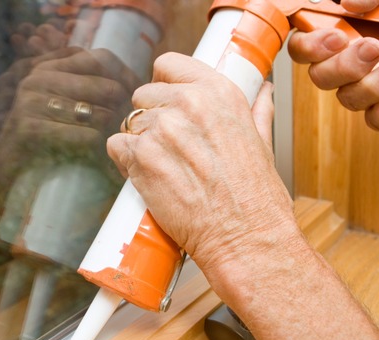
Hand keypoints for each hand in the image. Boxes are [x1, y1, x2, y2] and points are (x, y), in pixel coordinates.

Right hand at [0, 47, 140, 165]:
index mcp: (47, 66)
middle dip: (123, 110)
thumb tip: (127, 80)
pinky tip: (101, 157)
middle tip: (131, 129)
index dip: (126, 77)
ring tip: (119, 144)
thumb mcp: (57, 104)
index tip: (135, 99)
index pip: (101, 58)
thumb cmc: (41, 138)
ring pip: (99, 114)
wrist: (1, 168)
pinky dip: (99, 150)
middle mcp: (37, 78)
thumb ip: (82, 84)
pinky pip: (85, 137)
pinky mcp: (30, 129)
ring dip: (113, 133)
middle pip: (106, 87)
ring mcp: (31, 102)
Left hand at [107, 53, 298, 270]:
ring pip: (129, 122)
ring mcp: (160, 130)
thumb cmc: (256, 197)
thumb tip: (261, 91)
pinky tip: (146, 175)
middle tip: (168, 145)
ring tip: (161, 165)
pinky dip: (125, 160)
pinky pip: (116, 146)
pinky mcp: (140, 159)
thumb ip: (256, 111)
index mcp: (218, 93)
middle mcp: (187, 104)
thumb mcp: (262, 142)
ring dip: (139, 141)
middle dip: (151, 116)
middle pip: (144, 95)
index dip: (163, 82)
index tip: (165, 98)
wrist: (244, 237)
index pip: (169, 64)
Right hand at [287, 0, 378, 129]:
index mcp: (347, 26)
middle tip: (374, 47)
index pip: (304, 40)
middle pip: (318, 75)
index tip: (334, 36)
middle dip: (342, 66)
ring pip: (347, 98)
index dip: (308, 44)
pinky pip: (373, 120)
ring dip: (373, 84)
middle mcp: (351, 58)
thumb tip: (348, 2)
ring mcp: (369, 84)